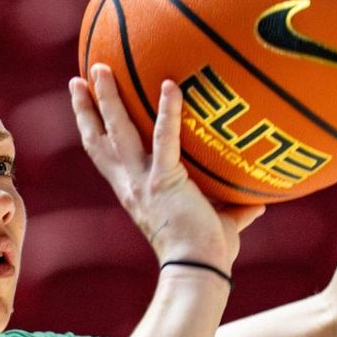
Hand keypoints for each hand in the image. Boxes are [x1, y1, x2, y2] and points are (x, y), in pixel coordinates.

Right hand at [69, 64, 264, 272]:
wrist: (198, 269)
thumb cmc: (206, 253)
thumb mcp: (217, 224)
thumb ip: (233, 209)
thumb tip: (258, 204)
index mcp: (134, 191)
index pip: (104, 154)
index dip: (91, 127)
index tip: (82, 102)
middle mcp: (130, 184)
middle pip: (99, 138)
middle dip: (87, 107)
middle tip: (79, 77)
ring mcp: (143, 181)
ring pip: (117, 131)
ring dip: (108, 98)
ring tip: (101, 67)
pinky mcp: (165, 179)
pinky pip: (164, 139)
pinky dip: (167, 112)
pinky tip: (170, 85)